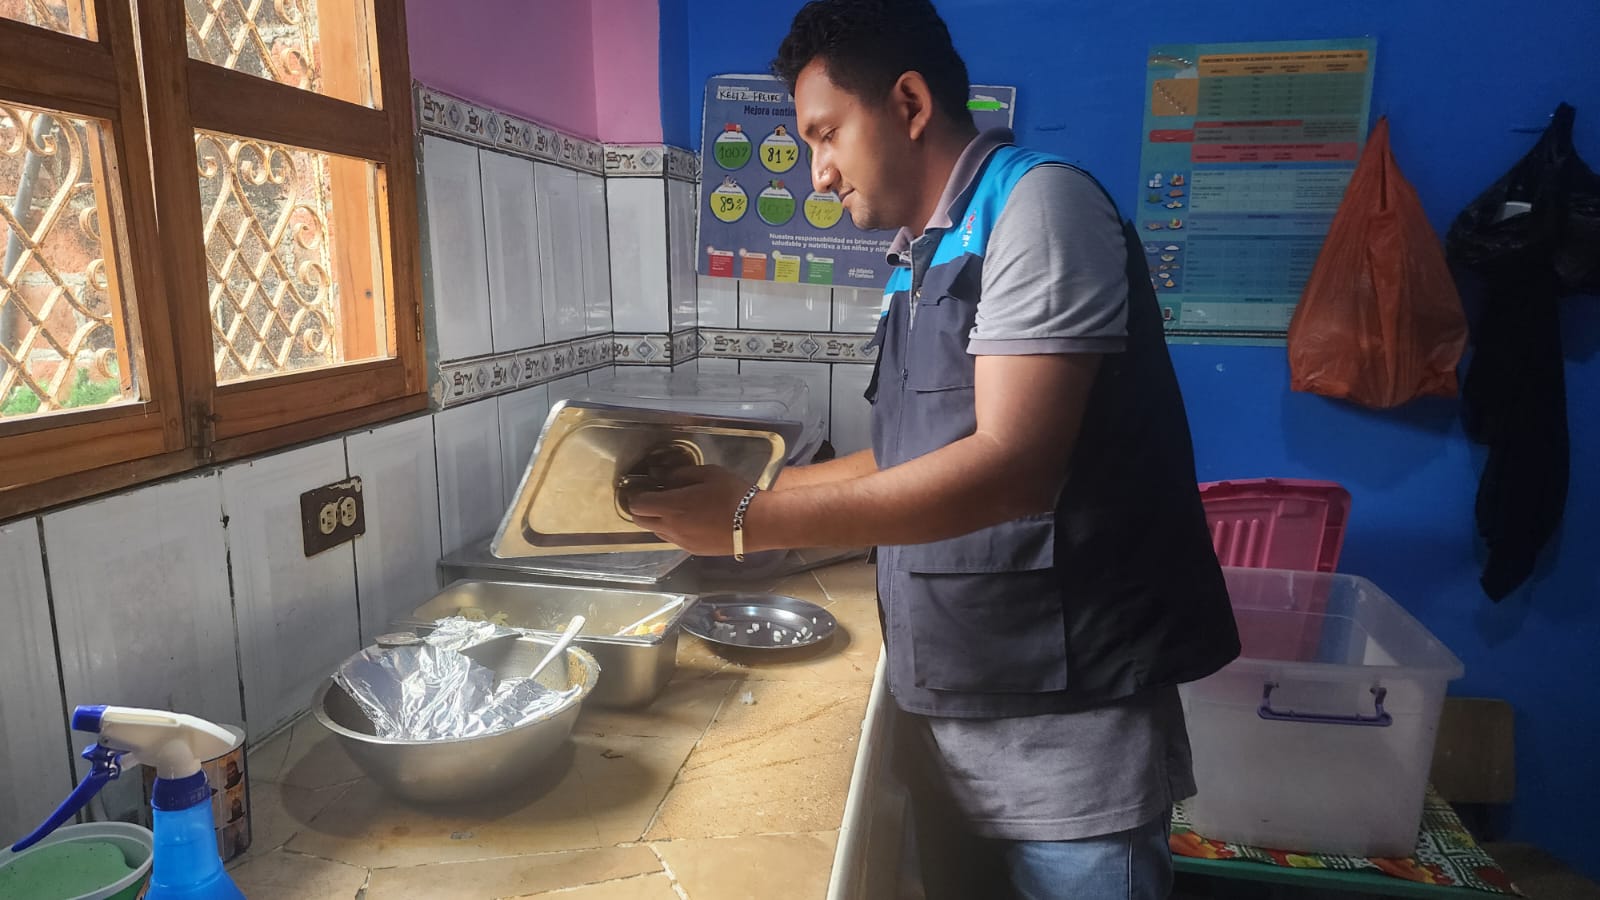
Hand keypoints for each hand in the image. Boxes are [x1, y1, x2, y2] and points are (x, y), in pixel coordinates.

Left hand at [627, 465, 755, 556]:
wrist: (756, 524)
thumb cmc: (733, 494)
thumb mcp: (708, 473)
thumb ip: (681, 474)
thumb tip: (663, 476)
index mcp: (672, 506)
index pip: (637, 505)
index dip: (636, 496)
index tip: (645, 488)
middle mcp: (671, 527)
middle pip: (640, 521)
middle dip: (642, 509)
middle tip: (656, 497)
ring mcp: (681, 542)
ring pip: (656, 531)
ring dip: (658, 520)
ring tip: (676, 509)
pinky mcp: (692, 550)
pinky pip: (673, 539)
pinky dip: (673, 529)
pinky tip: (691, 520)